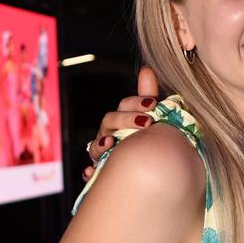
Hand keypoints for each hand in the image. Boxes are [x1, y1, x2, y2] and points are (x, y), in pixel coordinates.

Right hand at [83, 66, 160, 180]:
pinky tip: (91, 172)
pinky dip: (90, 172)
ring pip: (96, 146)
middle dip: (126, 120)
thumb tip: (146, 70)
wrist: (150, 168)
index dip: (136, 103)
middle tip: (147, 122)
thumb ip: (148, 95)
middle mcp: (109, 133)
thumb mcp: (151, 118)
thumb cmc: (148, 139)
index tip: (153, 104)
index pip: (124, 106)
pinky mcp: (102, 171)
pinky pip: (92, 172)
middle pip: (110, 121)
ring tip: (110, 144)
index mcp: (122, 119)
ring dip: (100, 144)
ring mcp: (103, 152)